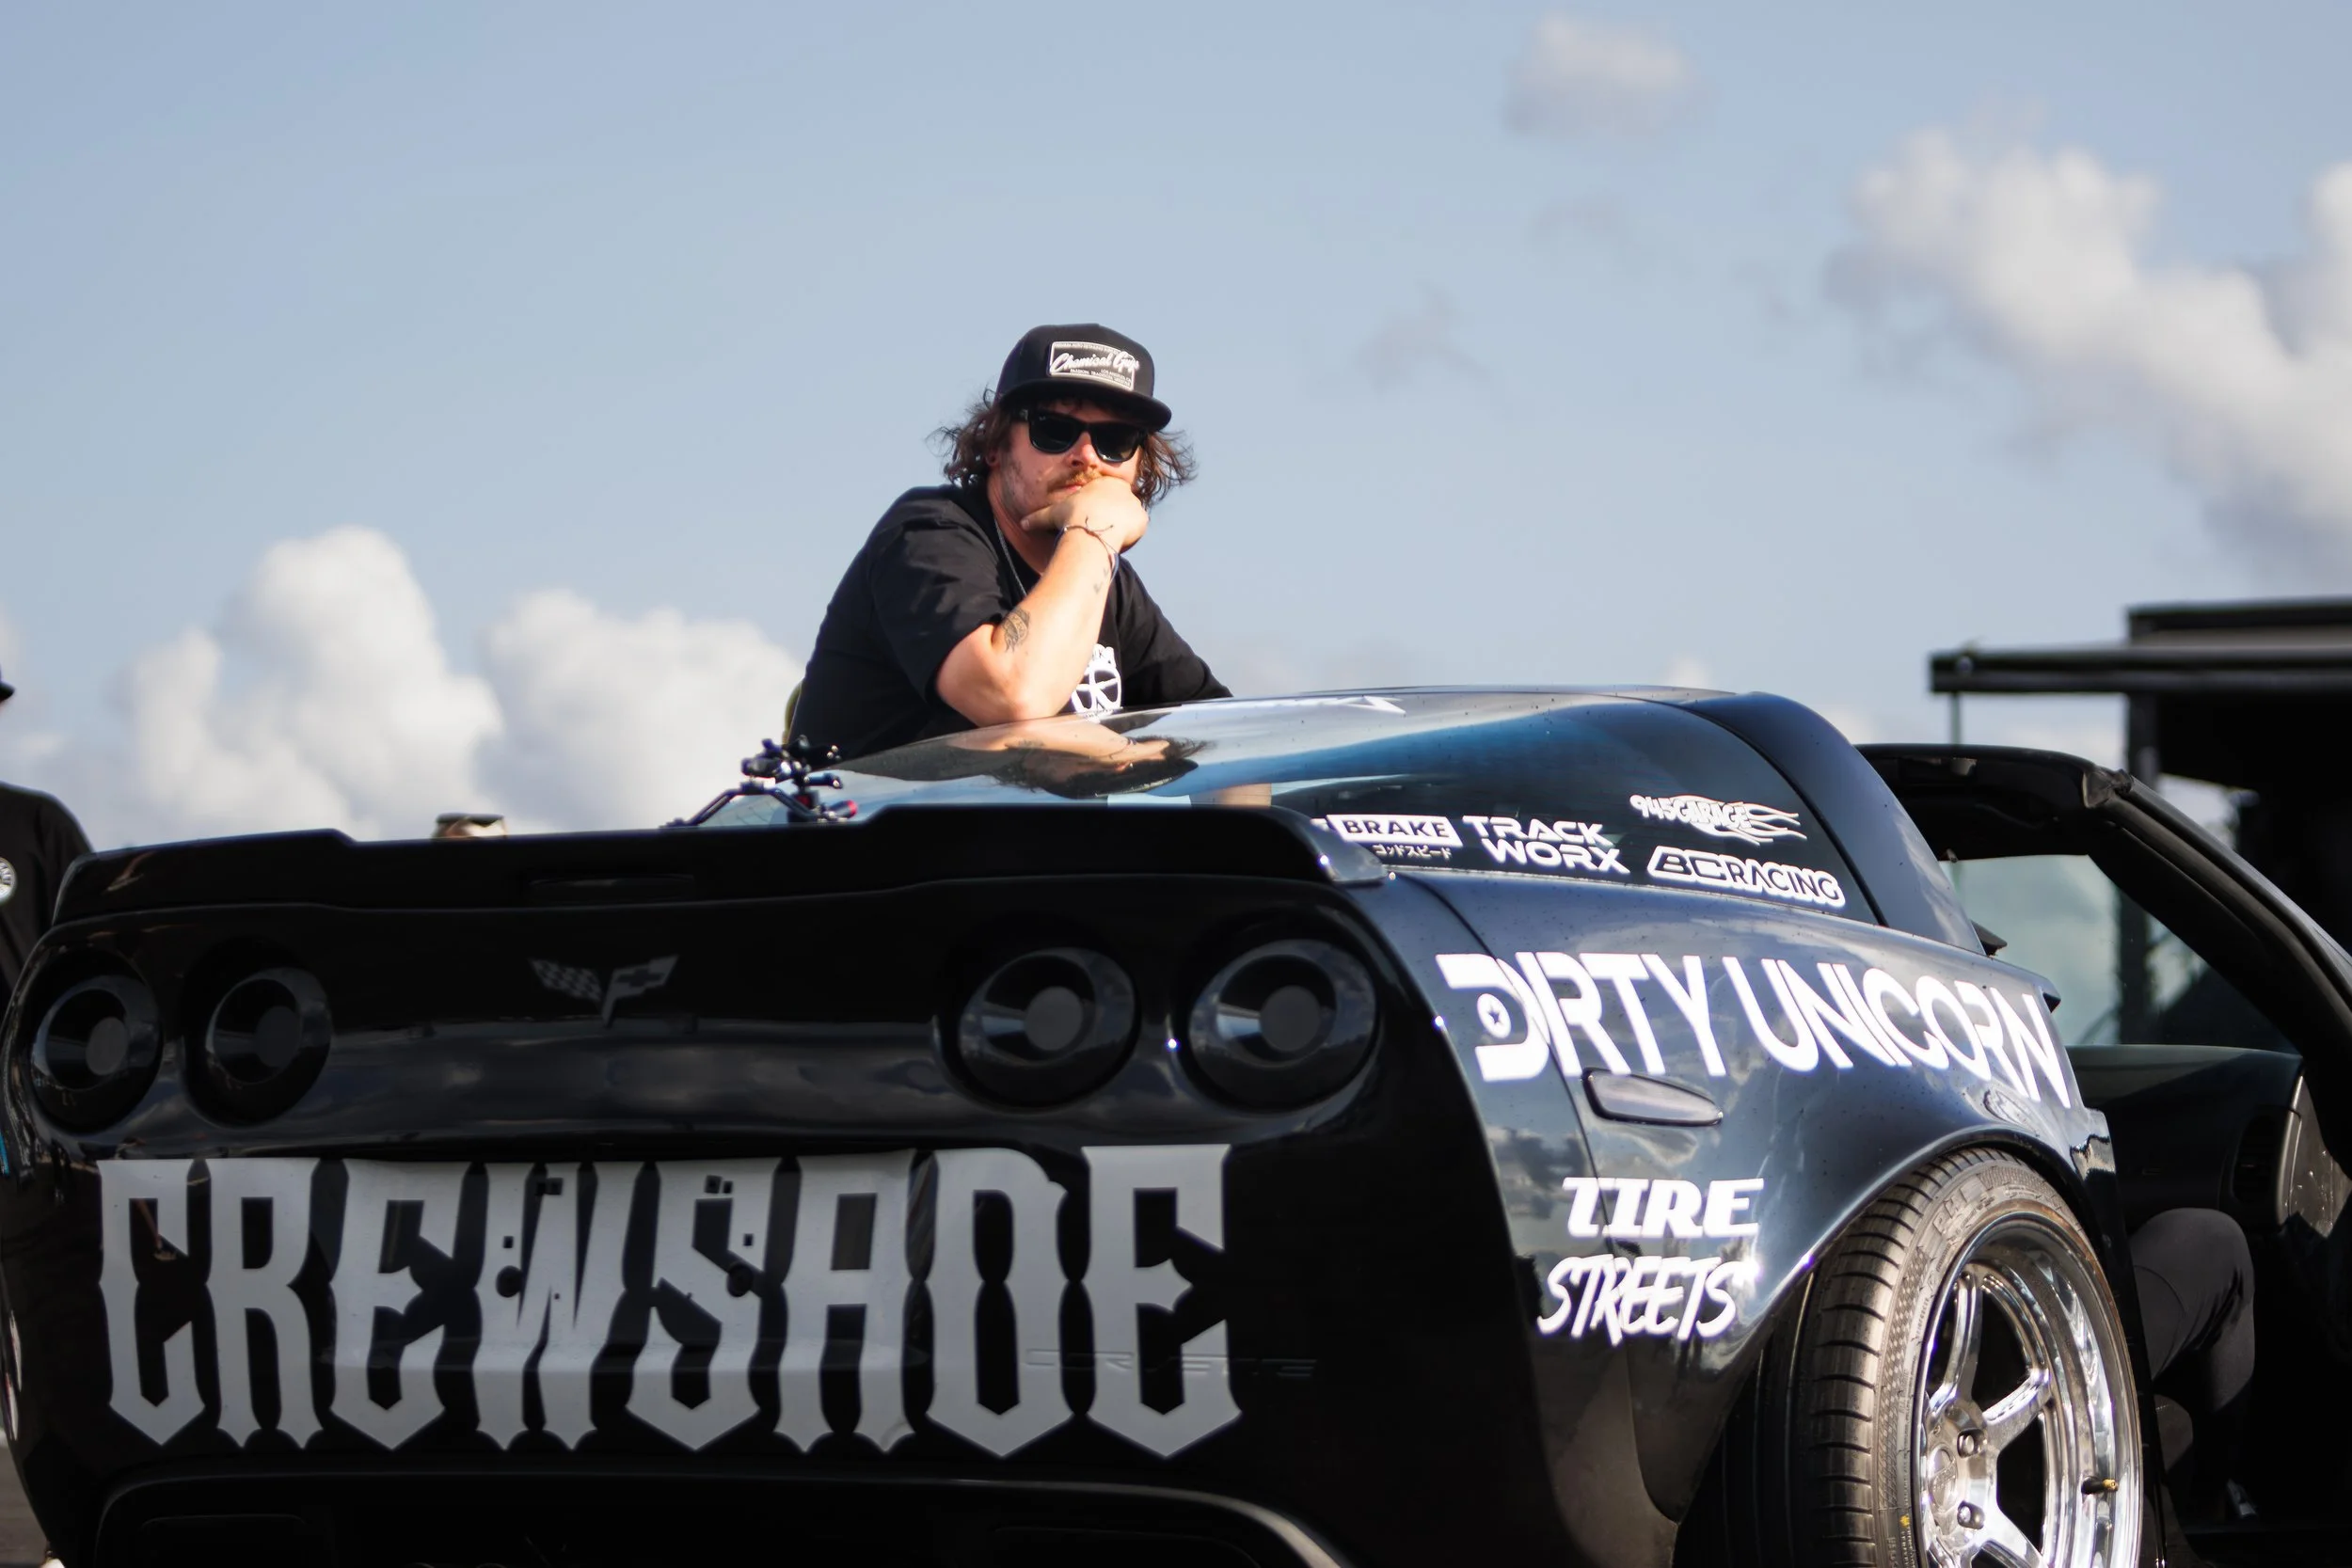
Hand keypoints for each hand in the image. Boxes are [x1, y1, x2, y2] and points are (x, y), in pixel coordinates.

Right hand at [1020, 475, 1148, 553]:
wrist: (1090, 528)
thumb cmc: (1071, 517)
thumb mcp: (1052, 514)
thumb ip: (1038, 518)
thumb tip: (1021, 524)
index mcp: (1104, 483)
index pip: (1105, 496)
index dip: (1097, 511)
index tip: (1089, 522)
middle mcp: (1123, 489)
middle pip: (1118, 507)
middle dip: (1109, 519)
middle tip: (1097, 532)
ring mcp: (1135, 503)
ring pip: (1128, 518)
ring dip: (1119, 528)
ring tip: (1105, 538)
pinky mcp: (1142, 519)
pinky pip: (1137, 529)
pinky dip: (1128, 536)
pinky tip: (1116, 541)